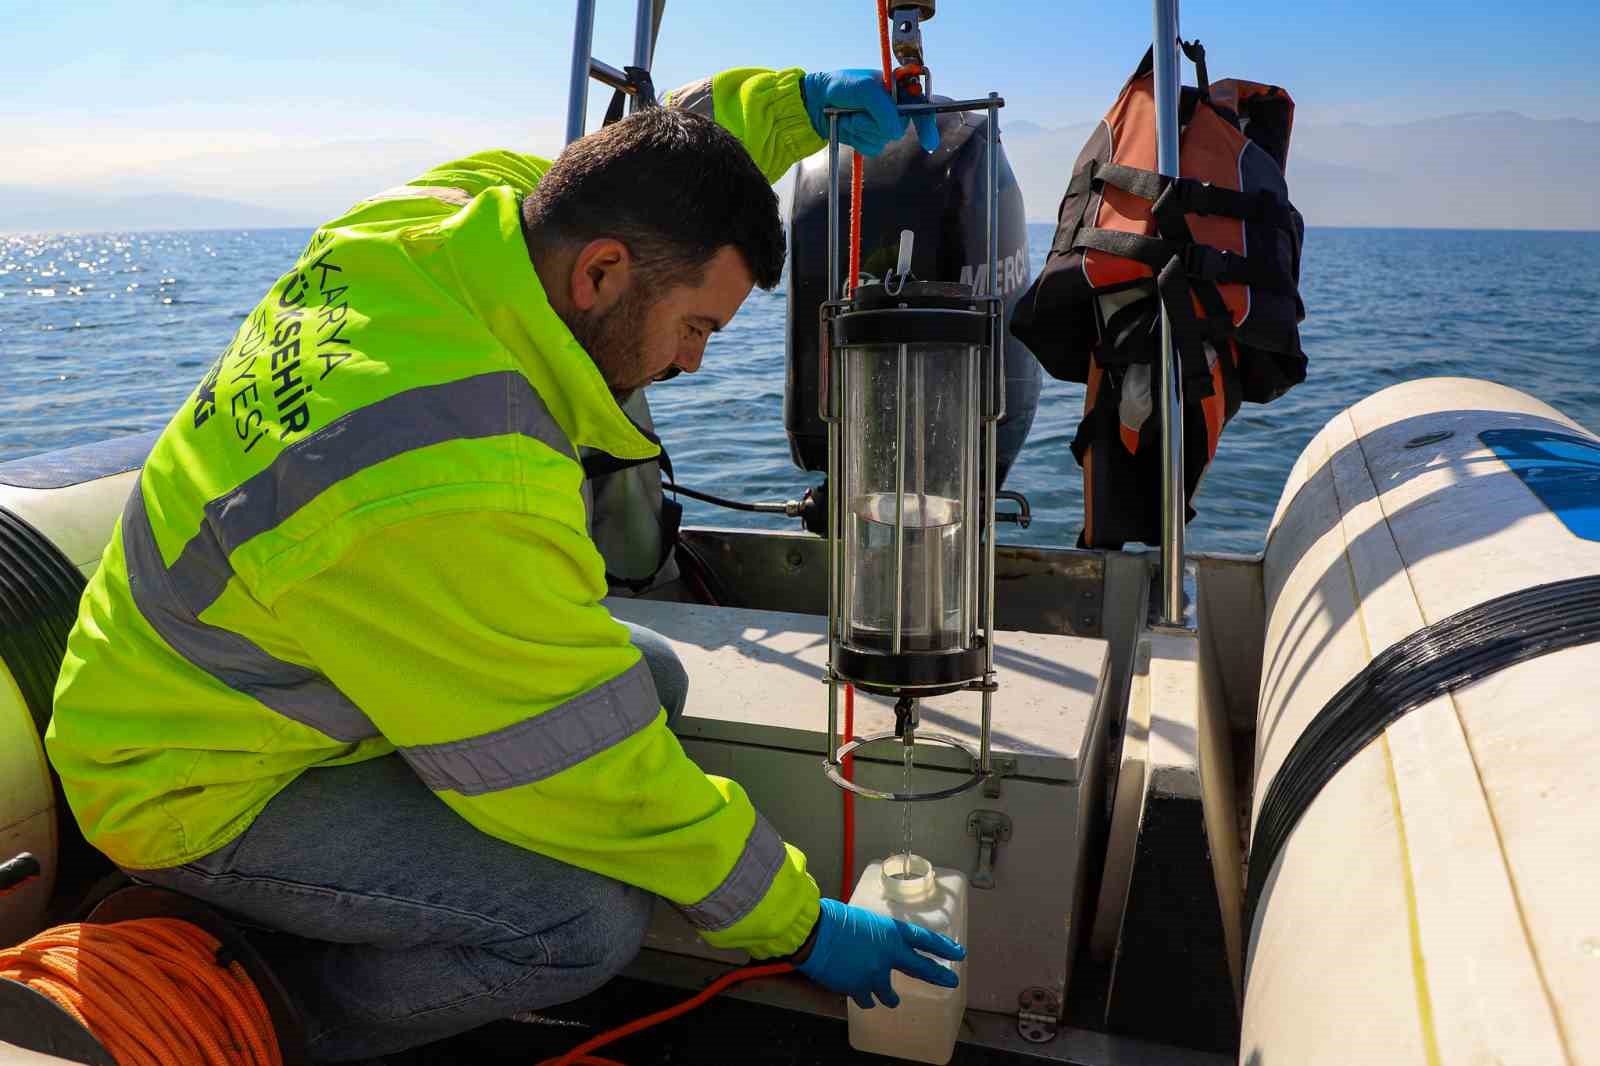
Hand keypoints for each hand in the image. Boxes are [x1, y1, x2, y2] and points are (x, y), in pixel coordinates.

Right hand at [793, 898, 964, 1008]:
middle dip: (938, 976)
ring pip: (890, 995)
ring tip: (890, 999)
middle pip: (922, 968)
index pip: (925, 940)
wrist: (814, 935)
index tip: (959, 953)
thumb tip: (875, 947)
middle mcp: (889, 954)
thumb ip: (876, 936)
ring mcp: (875, 974)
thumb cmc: (832, 919)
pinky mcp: (859, 988)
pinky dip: (864, 997)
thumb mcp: (862, 921)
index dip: (943, 947)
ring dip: (889, 997)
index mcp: (890, 932)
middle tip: (951, 981)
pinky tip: (858, 993)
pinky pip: (867, 1000)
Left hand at [801, 69, 939, 154]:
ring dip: (863, 129)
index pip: (920, 107)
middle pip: (899, 127)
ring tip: (851, 115)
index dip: (926, 124)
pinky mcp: (870, 138)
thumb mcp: (865, 90)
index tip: (928, 141)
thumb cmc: (841, 87)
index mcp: (898, 89)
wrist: (817, 102)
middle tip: (859, 110)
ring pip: (884, 139)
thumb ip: (883, 109)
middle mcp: (893, 107)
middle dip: (877, 122)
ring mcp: (881, 124)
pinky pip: (872, 147)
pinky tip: (849, 126)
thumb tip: (894, 131)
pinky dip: (858, 139)